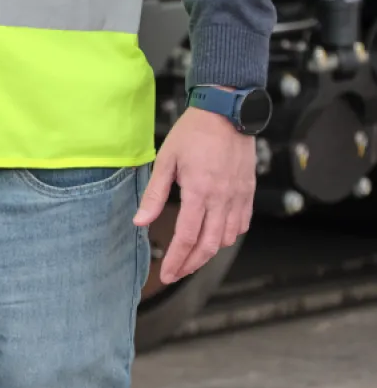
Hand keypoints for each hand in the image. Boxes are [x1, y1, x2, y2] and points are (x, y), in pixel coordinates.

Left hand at [135, 103, 257, 282]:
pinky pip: (241, 225)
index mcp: (199, 192)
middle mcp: (222, 199)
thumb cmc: (192, 133)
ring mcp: (238, 198)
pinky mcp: (248, 193)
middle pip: (208, 245)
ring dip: (209, 253)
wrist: (226, 113)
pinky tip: (216, 238)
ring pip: (227, 239)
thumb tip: (140, 222)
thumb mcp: (166, 160)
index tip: (166, 274)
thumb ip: (154, 194)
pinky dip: (228, 237)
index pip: (187, 237)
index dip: (176, 260)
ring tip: (191, 258)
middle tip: (176, 274)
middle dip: (191, 264)